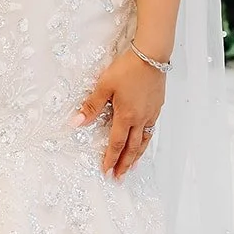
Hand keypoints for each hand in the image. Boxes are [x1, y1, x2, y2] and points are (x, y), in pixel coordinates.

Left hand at [73, 47, 164, 178]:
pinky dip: (145, 141)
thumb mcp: (104, 86)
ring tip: (131, 167)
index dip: (110, 158)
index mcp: (126, 116)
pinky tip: (143, 142)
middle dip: (124, 164)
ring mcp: (151, 114)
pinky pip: (151, 130)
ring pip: (144, 141)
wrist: (151, 56)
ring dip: (137, 156)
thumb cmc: (127, 69)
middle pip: (132, 147)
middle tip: (118, 177)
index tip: (106, 171)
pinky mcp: (157, 107)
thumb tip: (76, 123)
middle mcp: (141, 119)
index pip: (116, 143)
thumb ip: (91, 106)